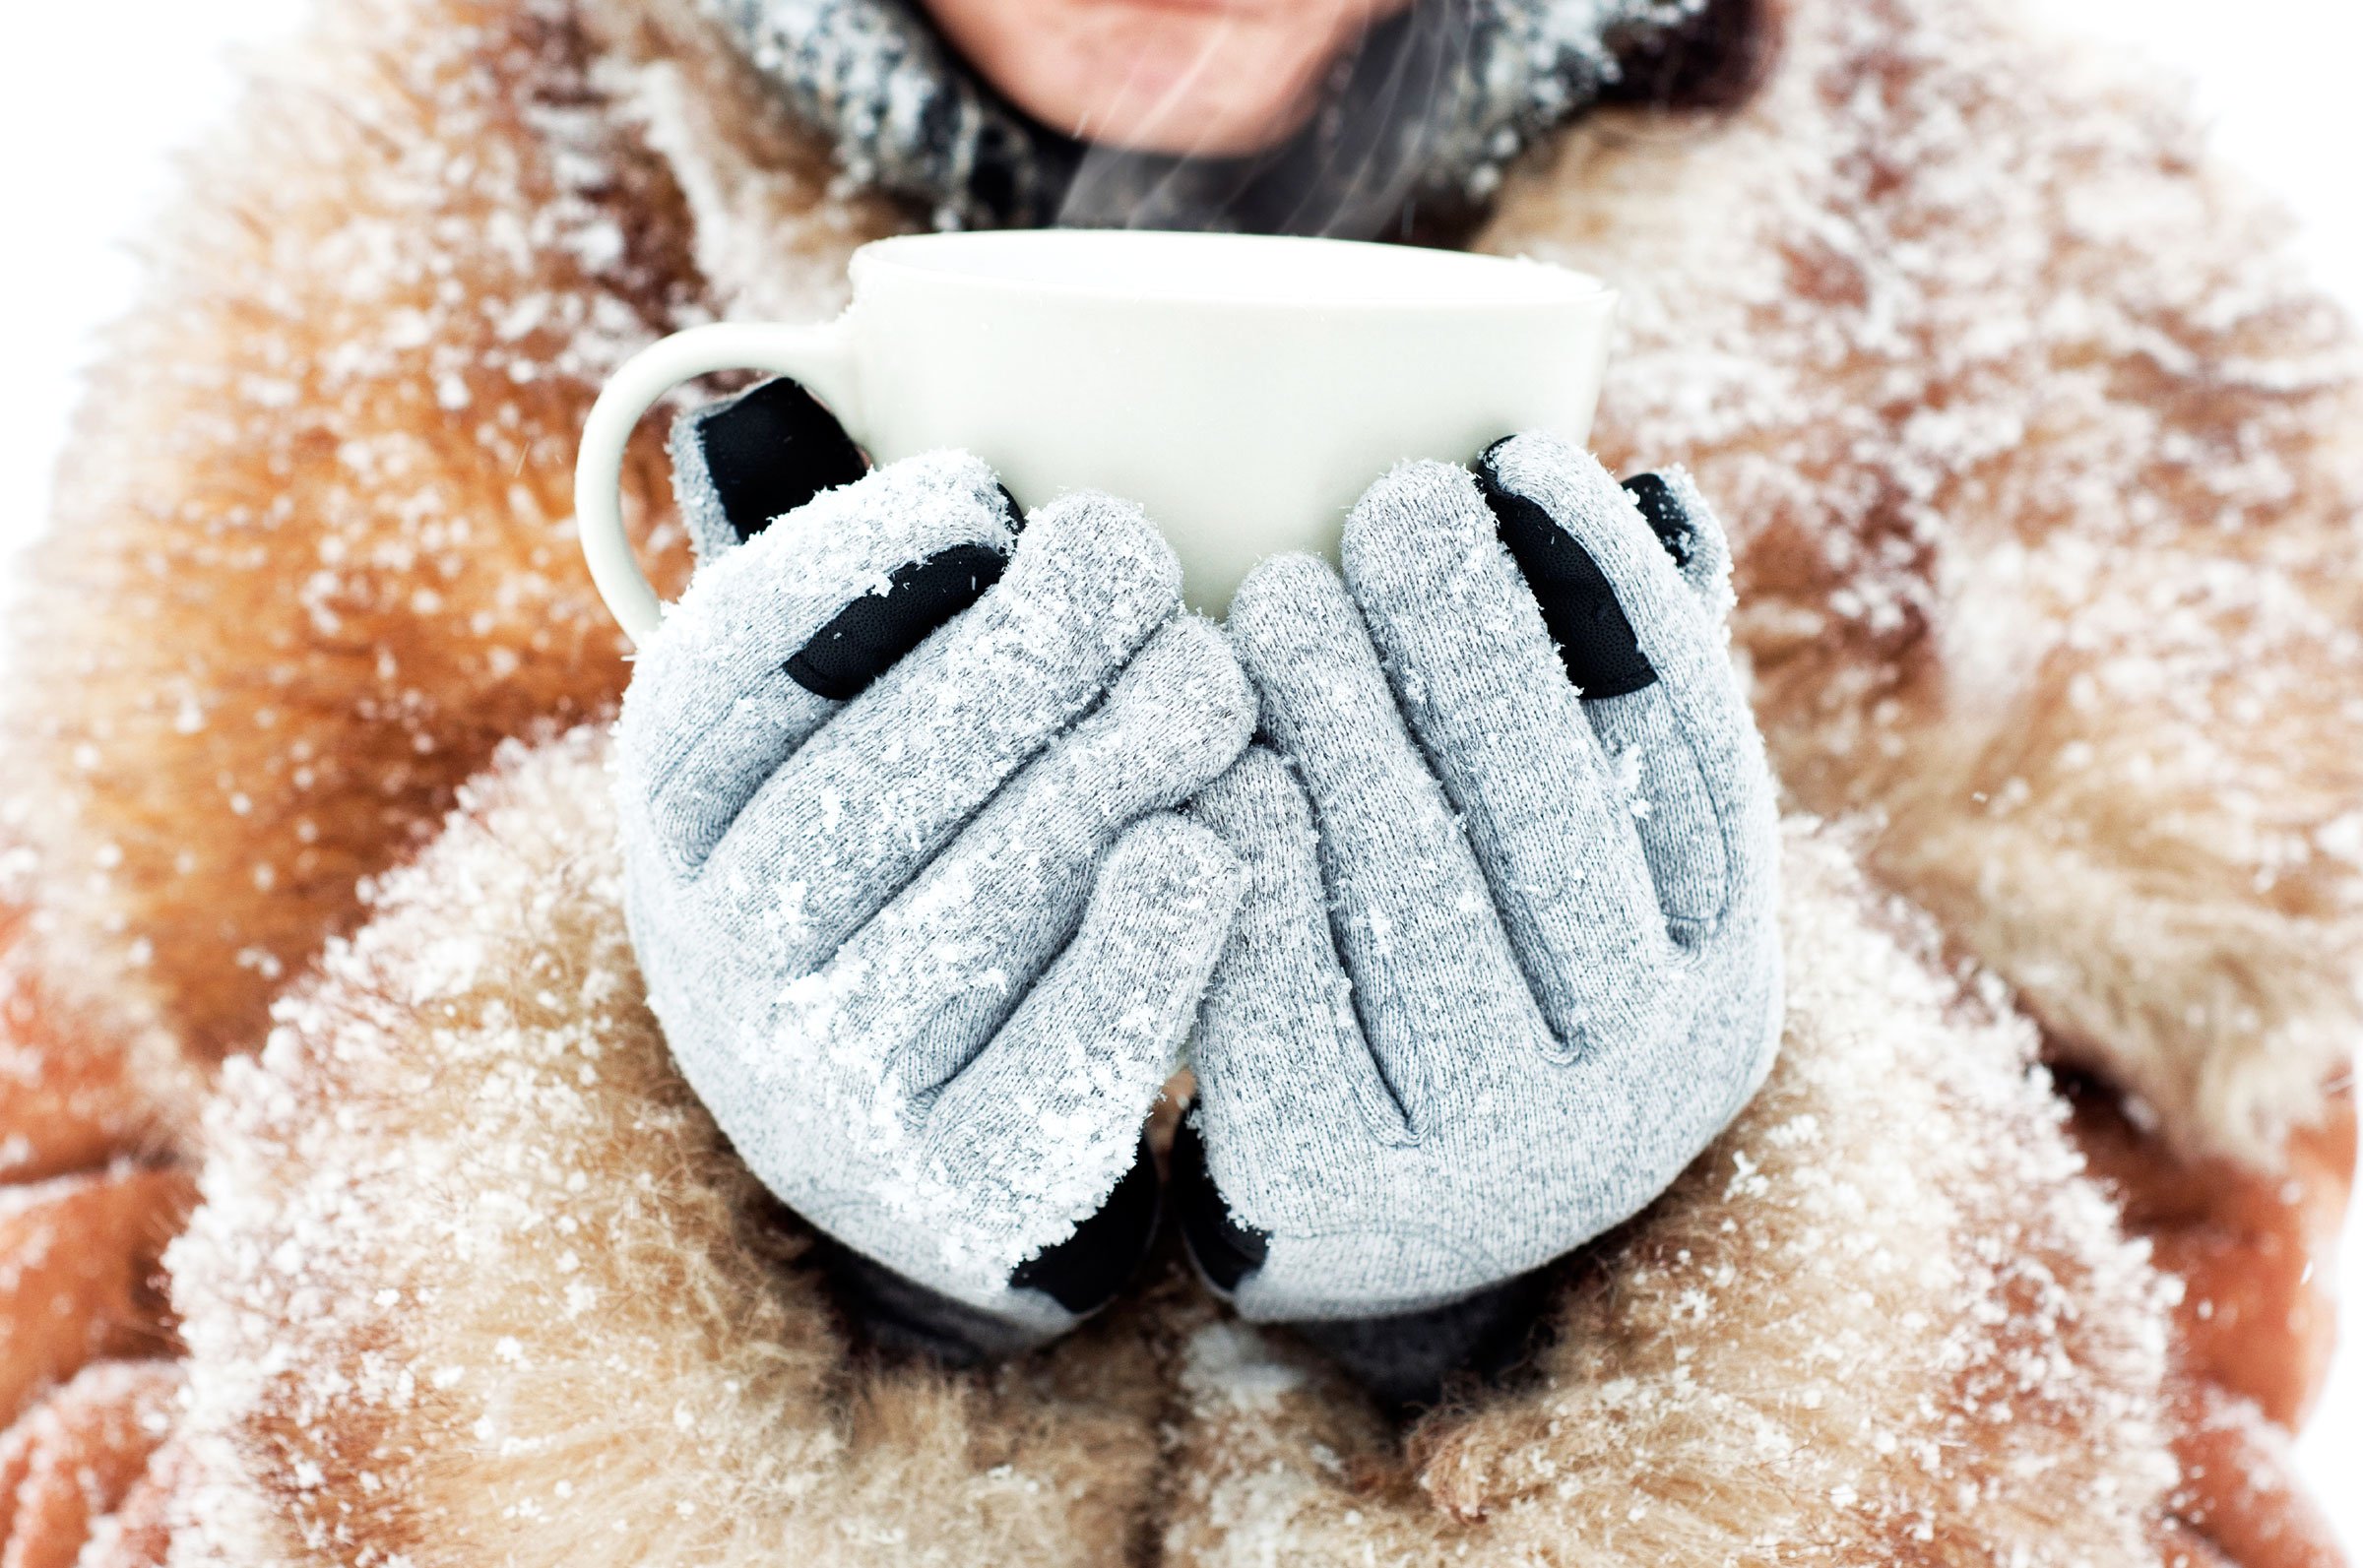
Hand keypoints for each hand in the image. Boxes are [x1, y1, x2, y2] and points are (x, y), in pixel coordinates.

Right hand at [619, 385, 1252, 1354]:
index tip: (980, 489)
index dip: (849, 569)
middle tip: (1138, 562)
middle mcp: (720, 959)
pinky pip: (1058, 1062)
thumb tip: (887, 417)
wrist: (921, 1133)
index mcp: (680, 823)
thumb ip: (863, 608)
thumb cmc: (916, 860)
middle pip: (870, 783)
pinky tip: (1208, 851)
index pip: (727, 681)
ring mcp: (824, 1091)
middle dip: (1020, 654)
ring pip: (979, 909)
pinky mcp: (952, 1189)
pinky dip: (1144, 950)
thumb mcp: (843, 735)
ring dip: (1110, 773)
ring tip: (1211, 683)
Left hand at [1178, 434, 1781, 1343]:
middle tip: (1386, 503)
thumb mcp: (1581, 873)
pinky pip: (1285, 981)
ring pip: (1415, 887)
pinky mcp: (1346, 1187)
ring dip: (1345, 718)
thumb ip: (1621, 706)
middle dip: (1469, 636)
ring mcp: (1504, 1154)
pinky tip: (1212, 755)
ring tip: (1272, 593)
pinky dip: (1247, 850)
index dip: (1609, 597)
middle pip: (1550, 813)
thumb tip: (1665, 498)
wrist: (1371, 1231)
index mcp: (1722, 977)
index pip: (1690, 755)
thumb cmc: (1476, 982)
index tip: (1522, 455)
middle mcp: (1647, 1080)